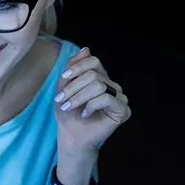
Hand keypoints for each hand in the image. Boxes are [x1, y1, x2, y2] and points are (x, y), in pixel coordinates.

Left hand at [54, 47, 130, 161]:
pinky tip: (85, 113)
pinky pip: (106, 98)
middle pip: (94, 74)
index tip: (64, 78)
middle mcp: (112, 85)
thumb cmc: (68, 113)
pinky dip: (91, 105)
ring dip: (79, 96)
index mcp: (100, 78)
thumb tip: (86, 48)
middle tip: (61, 100)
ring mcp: (119, 98)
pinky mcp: (123, 111)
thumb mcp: (64, 87)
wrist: (71, 135)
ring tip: (68, 107)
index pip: (93, 61)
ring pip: (99, 85)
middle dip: (73, 87)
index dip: (77, 67)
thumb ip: (73, 68)